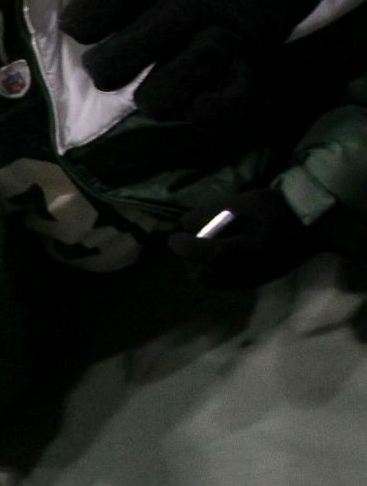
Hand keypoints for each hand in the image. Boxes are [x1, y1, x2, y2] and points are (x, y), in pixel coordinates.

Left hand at [16, 0, 322, 126]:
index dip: (86, 17)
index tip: (78, 28)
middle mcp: (191, 0)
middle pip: (148, 35)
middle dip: (111, 64)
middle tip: (103, 71)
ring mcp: (222, 31)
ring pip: (193, 64)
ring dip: (159, 92)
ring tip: (143, 97)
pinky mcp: (245, 63)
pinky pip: (234, 89)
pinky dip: (213, 105)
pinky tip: (193, 109)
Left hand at [167, 188, 314, 288]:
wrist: (313, 224)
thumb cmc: (279, 208)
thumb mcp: (245, 201)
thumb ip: (211, 211)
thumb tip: (183, 222)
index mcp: (241, 251)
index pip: (200, 253)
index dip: (182, 246)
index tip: (173, 237)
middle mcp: (243, 272)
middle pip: (201, 274)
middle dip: (188, 259)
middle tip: (186, 242)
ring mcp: (250, 280)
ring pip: (211, 282)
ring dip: (199, 267)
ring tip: (199, 250)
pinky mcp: (255, 283)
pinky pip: (224, 284)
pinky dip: (212, 273)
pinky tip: (215, 258)